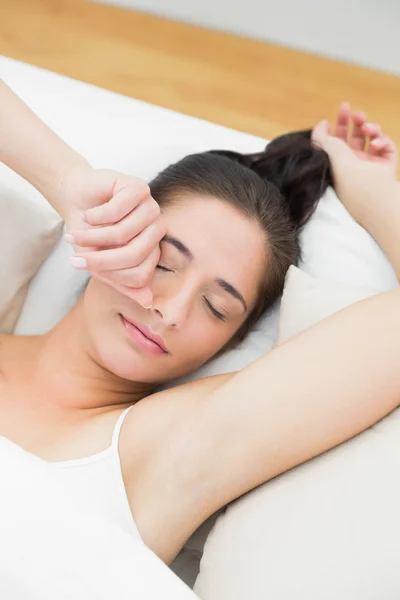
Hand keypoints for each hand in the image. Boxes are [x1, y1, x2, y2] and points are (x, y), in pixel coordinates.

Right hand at [62, 165, 165, 306]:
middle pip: (134, 255)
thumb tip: (148, 302)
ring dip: (93, 236)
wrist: (76, 197)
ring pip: (124, 233)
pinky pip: (117, 210)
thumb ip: (122, 282)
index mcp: (151, 251)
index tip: (80, 266)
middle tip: (74, 254)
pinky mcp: (140, 188)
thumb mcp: (99, 263)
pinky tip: (89, 215)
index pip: (140, 274)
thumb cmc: (89, 231)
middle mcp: (156, 230)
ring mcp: (151, 208)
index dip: (109, 273)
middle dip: (100, 258)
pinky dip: (95, 216)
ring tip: (76, 233)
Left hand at [312, 102, 397, 227]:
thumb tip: (321, 124)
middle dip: (354, 121)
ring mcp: (370, 164)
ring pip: (371, 137)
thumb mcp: (328, 154)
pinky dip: (382, 141)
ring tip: (366, 129)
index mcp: (337, 163)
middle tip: (353, 112)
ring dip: (369, 127)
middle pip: (354, 136)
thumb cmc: (348, 177)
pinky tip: (376, 145)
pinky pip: (386, 146)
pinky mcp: (386, 165)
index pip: (337, 140)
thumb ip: (321, 137)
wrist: (372, 195)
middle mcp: (353, 164)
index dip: (338, 125)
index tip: (338, 113)